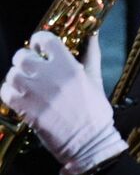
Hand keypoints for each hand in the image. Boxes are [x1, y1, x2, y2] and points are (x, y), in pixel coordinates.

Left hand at [1, 32, 127, 174]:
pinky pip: (5, 92)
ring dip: (16, 77)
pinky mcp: (24, 109)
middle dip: (24, 59)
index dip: (39, 41)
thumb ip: (91, 55)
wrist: (87, 140)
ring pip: (12, 74)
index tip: (40, 47)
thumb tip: (93, 34)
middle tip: (30, 67)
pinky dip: (9, 92)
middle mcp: (49, 76)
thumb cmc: (94, 110)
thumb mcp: (95, 78)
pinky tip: (18, 96)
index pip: (45, 40)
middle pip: (23, 56)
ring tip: (24, 83)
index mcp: (69, 66)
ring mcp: (34, 92)